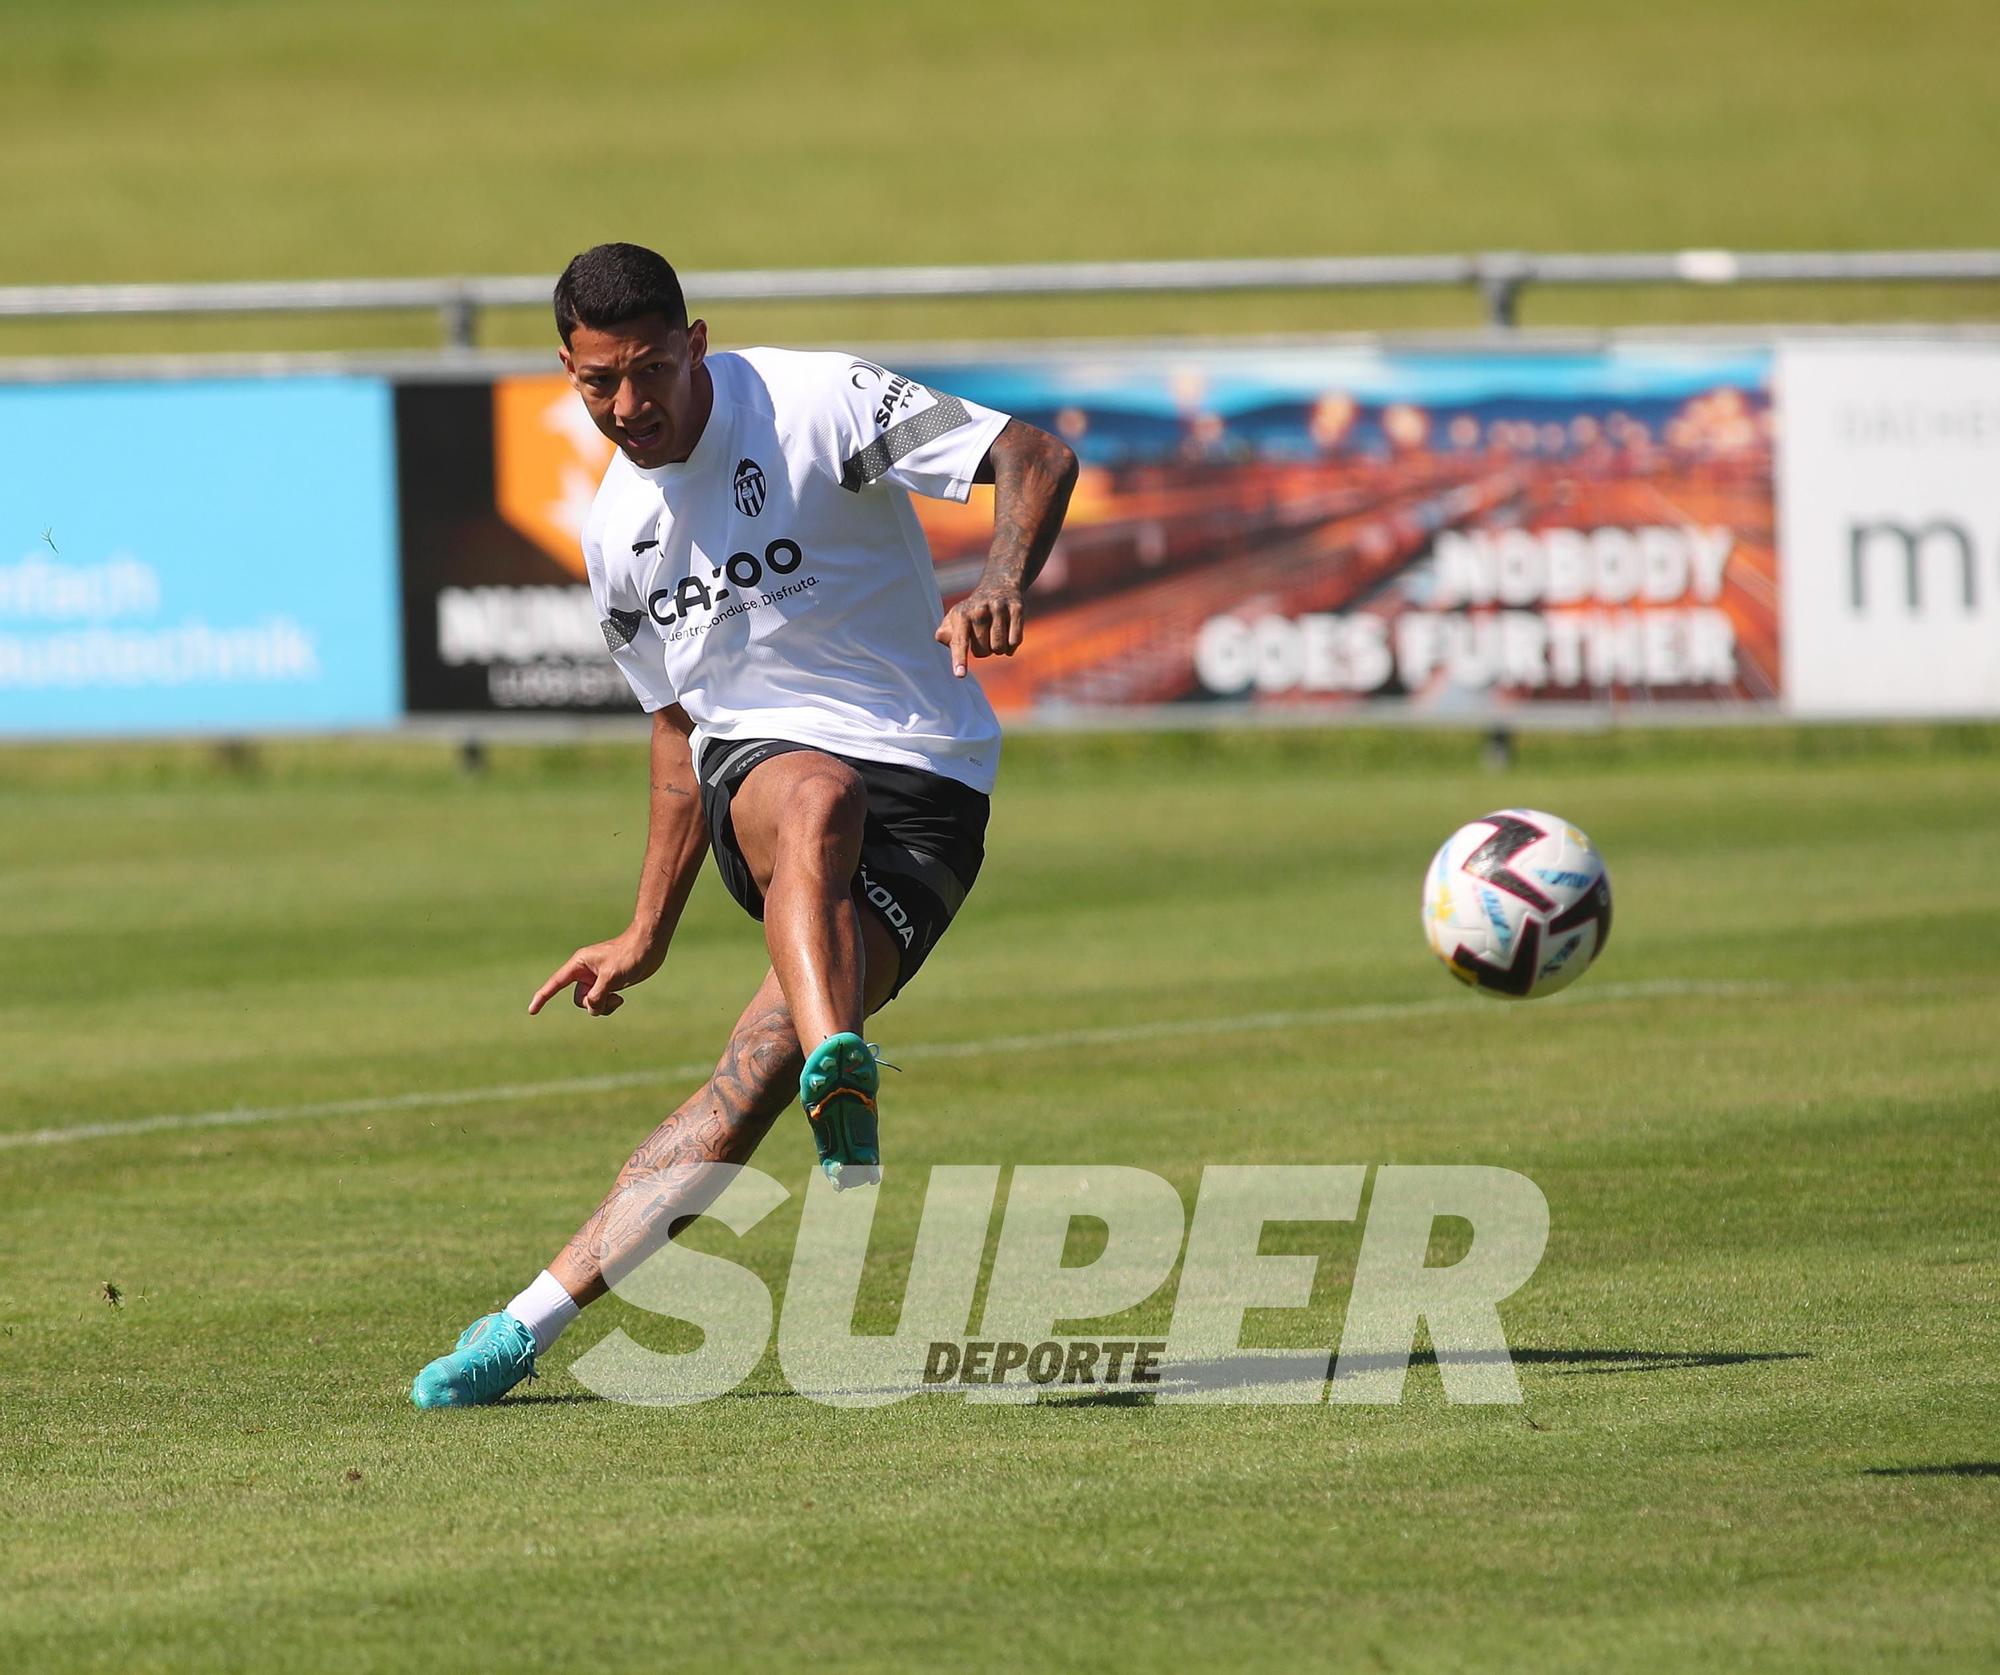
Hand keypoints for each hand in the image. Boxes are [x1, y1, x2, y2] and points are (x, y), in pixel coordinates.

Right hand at [528, 930, 661, 1017]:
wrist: (649, 946)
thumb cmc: (630, 954)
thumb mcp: (611, 977)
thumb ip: (598, 995)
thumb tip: (592, 1008)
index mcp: (579, 964)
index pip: (555, 983)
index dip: (543, 997)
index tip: (532, 1011)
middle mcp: (585, 972)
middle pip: (578, 999)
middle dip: (592, 1004)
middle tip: (610, 996)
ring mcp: (597, 979)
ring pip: (591, 1003)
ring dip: (603, 1006)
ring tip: (618, 999)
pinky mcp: (608, 984)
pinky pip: (601, 1002)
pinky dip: (609, 1005)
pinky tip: (620, 998)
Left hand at [934, 583, 1023, 677]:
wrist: (998, 585)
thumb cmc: (972, 610)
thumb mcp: (955, 619)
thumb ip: (946, 633)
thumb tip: (946, 639)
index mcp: (962, 615)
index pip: (960, 642)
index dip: (959, 659)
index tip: (960, 674)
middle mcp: (980, 610)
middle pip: (983, 651)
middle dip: (983, 650)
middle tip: (983, 635)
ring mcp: (999, 609)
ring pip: (1000, 648)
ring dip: (998, 648)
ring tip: (995, 634)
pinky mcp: (1017, 609)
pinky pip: (1015, 641)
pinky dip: (1011, 645)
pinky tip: (1008, 635)